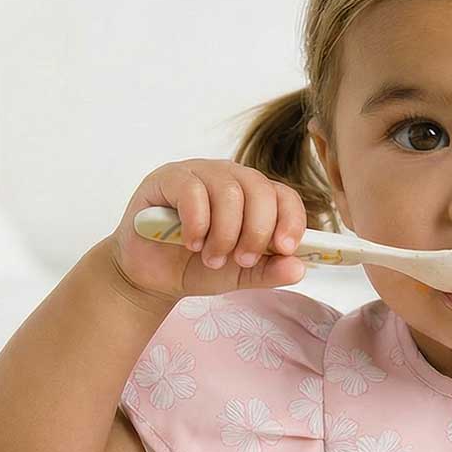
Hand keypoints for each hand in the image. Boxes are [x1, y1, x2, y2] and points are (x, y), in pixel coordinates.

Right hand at [110, 160, 309, 300]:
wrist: (152, 277)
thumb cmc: (197, 267)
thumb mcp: (240, 275)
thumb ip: (269, 271)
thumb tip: (299, 268)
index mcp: (253, 196)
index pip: (283, 195)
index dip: (290, 219)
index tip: (285, 248)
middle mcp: (229, 178)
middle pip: (259, 189)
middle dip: (256, 231)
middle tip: (242, 260)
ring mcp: (199, 173)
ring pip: (228, 191)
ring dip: (224, 233)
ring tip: (211, 259)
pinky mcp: (168, 178)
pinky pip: (192, 190)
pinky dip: (197, 223)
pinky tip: (190, 243)